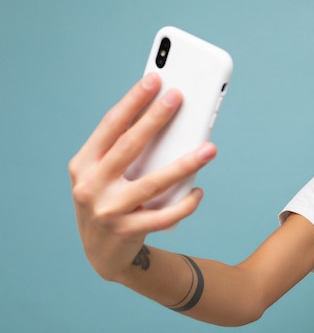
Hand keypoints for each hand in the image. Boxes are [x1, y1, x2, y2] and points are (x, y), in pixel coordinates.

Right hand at [69, 73, 216, 280]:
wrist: (101, 253)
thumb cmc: (108, 200)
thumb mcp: (104, 175)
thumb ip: (124, 150)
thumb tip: (164, 117)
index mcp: (84, 164)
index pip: (110, 126)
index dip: (132, 101)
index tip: (154, 79)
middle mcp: (91, 185)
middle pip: (130, 145)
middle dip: (156, 118)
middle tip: (179, 96)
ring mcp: (108, 210)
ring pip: (154, 182)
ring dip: (185, 164)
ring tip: (210, 148)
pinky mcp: (127, 231)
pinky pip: (164, 216)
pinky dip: (185, 204)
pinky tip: (199, 191)